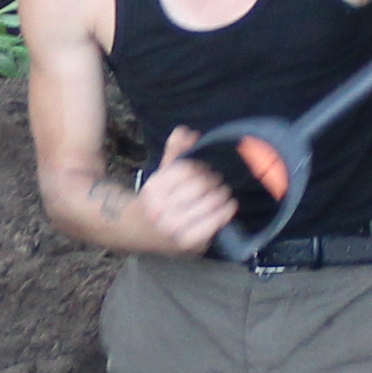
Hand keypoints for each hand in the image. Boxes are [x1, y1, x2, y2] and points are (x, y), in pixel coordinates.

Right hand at [127, 126, 242, 255]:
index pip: (186, 169)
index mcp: (153, 188)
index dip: (200, 166)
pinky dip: (224, 211)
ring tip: (223, 193)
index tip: (205, 169)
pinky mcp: (187, 241)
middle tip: (217, 181)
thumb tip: (185, 130)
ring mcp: (173, 227)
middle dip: (212, 181)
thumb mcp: (162, 175)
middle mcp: (160, 209)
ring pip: (209, 202)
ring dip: (222, 195)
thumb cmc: (159, 200)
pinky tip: (228, 206)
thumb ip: (174, 152)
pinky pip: (213, 222)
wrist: (142, 233)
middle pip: (199, 185)